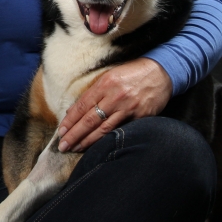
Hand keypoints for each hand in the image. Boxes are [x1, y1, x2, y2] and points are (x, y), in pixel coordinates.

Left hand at [57, 58, 172, 151]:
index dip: (70, 120)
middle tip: (62, 146)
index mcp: (105, 84)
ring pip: (103, 129)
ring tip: (75, 149)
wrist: (161, 72)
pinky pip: (120, 131)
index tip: (61, 131)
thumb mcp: (110, 76)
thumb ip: (93, 92)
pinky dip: (107, 140)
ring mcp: (128, 108)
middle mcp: (115, 96)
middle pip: (89, 120)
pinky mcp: (140, 117)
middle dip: (74, 135)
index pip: (82, 106)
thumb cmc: (132, 73)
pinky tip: (97, 147)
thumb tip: (74, 111)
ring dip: (87, 141)